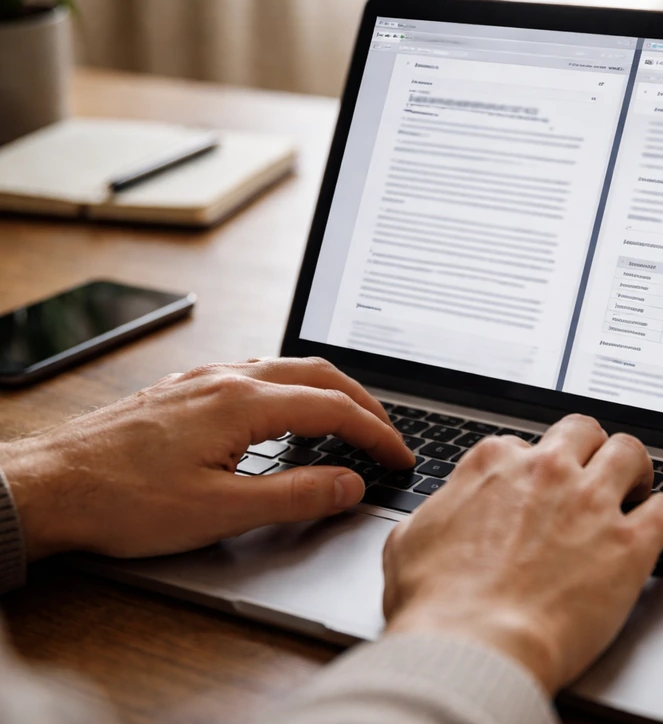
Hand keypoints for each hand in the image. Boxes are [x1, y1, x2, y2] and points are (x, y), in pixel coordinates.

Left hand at [0, 357, 413, 560]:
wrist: (47, 485)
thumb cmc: (121, 501)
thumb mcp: (218, 511)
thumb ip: (294, 496)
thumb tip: (349, 485)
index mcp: (242, 402)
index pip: (334, 409)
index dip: (376, 433)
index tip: (399, 457)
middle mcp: (227, 379)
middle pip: (319, 375)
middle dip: (364, 403)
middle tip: (387, 435)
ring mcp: (204, 379)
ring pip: (287, 368)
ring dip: (329, 391)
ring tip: (349, 422)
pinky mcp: (185, 389)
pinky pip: (256, 373)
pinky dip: (293, 389)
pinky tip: (285, 414)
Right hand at [381, 414, 662, 694]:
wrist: (473, 646)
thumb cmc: (436, 604)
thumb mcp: (408, 542)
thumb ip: (431, 515)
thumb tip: (434, 516)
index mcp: (494, 465)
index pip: (521, 445)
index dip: (529, 468)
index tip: (534, 488)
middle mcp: (547, 472)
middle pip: (582, 430)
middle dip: (588, 447)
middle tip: (592, 472)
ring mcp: (590, 503)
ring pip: (631, 452)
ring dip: (636, 468)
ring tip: (638, 486)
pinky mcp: (628, 544)